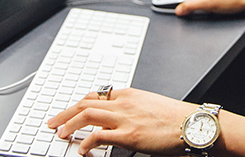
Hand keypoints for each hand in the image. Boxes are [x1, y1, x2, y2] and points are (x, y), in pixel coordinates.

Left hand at [47, 88, 196, 155]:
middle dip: (65, 113)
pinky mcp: (128, 135)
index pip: (95, 95)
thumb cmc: (176, 119)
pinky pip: (98, 136)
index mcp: (129, 94)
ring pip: (86, 115)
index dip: (76, 104)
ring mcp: (125, 118)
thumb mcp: (150, 106)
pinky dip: (85, 143)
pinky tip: (82, 150)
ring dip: (69, 124)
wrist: (192, 124)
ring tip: (60, 134)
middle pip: (85, 103)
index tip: (66, 112)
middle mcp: (124, 102)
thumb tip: (117, 120)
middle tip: (52, 122)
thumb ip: (131, 109)